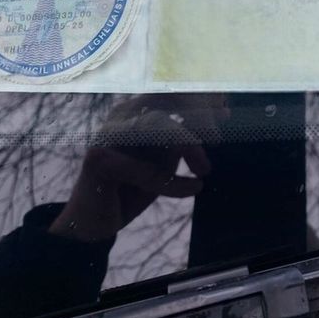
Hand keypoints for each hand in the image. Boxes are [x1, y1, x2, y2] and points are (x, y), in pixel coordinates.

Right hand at [49, 94, 228, 242]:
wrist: (93, 224)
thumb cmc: (131, 188)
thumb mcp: (163, 160)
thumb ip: (181, 140)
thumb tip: (215, 120)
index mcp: (134, 111)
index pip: (168, 93)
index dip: (197, 96)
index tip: (224, 107)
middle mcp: (119, 116)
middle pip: (164, 100)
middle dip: (195, 114)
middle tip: (218, 135)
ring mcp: (107, 134)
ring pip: (156, 125)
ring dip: (187, 145)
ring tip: (205, 168)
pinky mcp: (99, 160)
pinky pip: (145, 169)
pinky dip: (172, 182)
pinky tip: (193, 188)